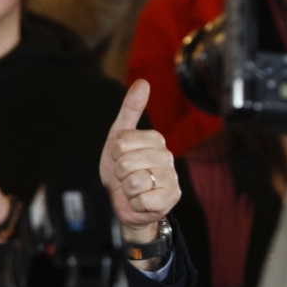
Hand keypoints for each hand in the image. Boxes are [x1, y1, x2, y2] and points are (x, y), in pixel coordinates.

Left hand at [99, 80, 179, 243]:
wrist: (125, 203)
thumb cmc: (122, 172)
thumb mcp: (118, 139)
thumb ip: (130, 110)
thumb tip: (143, 83)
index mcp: (155, 139)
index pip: (121, 142)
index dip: (115, 153)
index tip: (120, 158)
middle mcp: (166, 156)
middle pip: (126, 162)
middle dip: (120, 173)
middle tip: (126, 176)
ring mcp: (171, 178)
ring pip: (134, 181)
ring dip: (127, 189)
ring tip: (133, 188)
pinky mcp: (171, 198)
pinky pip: (143, 199)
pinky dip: (136, 203)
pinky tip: (141, 200)